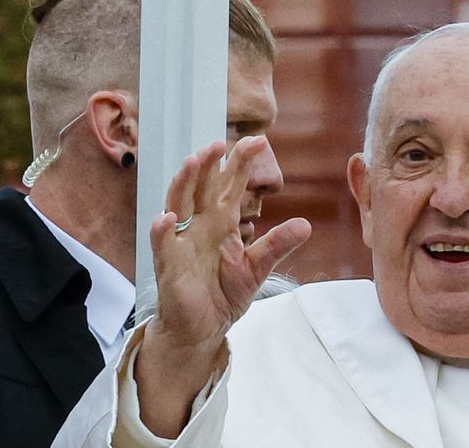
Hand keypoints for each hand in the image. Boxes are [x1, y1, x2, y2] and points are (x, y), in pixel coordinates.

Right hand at [136, 137, 310, 435]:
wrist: (203, 328)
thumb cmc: (225, 292)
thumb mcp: (257, 268)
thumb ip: (277, 245)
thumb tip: (306, 225)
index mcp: (222, 221)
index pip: (230, 184)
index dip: (241, 162)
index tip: (258, 141)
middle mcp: (200, 224)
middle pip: (202, 187)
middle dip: (209, 164)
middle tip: (219, 143)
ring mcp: (182, 242)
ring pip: (178, 205)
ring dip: (183, 184)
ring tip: (193, 162)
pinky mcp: (168, 265)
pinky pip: (162, 245)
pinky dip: (161, 231)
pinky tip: (166, 218)